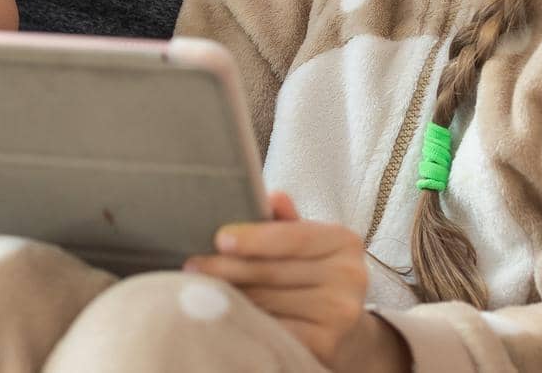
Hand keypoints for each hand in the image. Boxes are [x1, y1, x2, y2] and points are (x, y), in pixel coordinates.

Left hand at [183, 192, 380, 368]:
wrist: (343, 331)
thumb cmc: (313, 277)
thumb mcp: (307, 244)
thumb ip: (286, 222)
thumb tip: (271, 197)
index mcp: (344, 241)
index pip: (293, 237)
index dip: (253, 238)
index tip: (219, 238)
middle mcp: (350, 276)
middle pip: (274, 271)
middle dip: (227, 269)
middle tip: (192, 267)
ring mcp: (340, 313)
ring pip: (268, 302)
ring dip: (231, 296)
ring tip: (202, 290)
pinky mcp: (326, 345)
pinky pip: (274, 331)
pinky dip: (247, 323)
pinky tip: (226, 316)